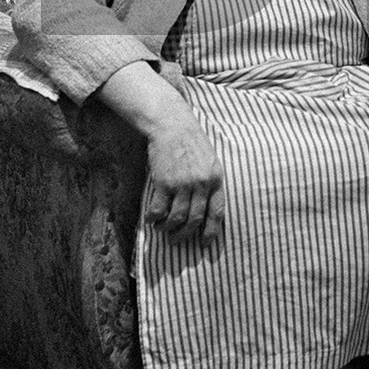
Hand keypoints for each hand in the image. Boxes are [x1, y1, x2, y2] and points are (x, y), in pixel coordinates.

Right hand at [144, 112, 225, 244]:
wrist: (172, 125)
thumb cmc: (191, 143)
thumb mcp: (209, 161)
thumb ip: (209, 183)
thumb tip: (206, 209)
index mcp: (215, 179)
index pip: (217, 212)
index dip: (211, 231)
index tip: (204, 243)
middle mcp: (201, 184)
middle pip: (195, 219)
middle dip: (184, 234)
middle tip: (176, 240)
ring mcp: (183, 183)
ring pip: (177, 218)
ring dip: (168, 228)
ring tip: (162, 229)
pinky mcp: (164, 182)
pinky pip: (159, 209)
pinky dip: (154, 218)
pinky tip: (151, 219)